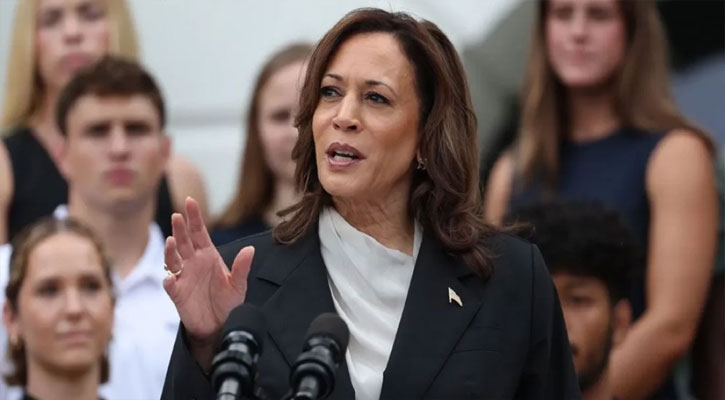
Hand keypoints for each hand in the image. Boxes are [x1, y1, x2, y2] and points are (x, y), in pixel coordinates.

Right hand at [163, 197, 253, 346]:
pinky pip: (171, 285)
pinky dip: (170, 280)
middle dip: (180, 228)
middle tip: (178, 215)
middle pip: (185, 242)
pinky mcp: (178, 294)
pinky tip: (171, 277)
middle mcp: (193, 263)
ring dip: (171, 250)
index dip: (194, 218)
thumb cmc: (228, 302)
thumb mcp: (238, 285)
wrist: (219, 325)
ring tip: (172, 241)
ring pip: (173, 259)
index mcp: (208, 256)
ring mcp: (184, 277)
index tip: (190, 201)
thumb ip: (242, 267)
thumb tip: (250, 249)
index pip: (199, 233)